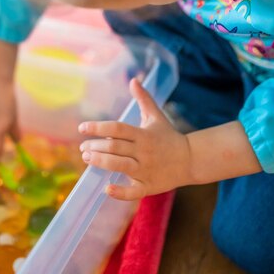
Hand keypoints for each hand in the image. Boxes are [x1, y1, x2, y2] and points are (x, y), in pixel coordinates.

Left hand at [78, 79, 191, 200]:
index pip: (117, 128)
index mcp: (143, 134)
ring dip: (102, 163)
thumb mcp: (156, 116)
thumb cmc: (169, 136)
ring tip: (87, 159)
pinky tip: (106, 189)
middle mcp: (144, 151)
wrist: (191, 160)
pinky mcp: (150, 187)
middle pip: (115, 147)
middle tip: (82, 148)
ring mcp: (146, 170)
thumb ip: (143, 99)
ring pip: (121, 166)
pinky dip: (120, 192)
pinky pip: (134, 192)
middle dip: (96, 147)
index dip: (98, 127)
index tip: (82, 127)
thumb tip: (133, 80)